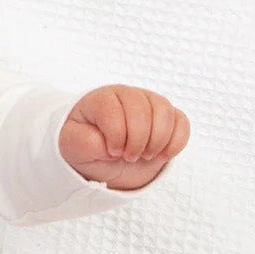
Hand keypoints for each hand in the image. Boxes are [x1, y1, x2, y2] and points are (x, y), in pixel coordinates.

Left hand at [59, 85, 190, 190]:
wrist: (107, 158)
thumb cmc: (88, 146)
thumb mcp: (73, 148)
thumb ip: (83, 142)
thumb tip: (107, 145)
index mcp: (102, 99)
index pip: (112, 109)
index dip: (115, 135)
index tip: (112, 152)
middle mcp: (128, 95)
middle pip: (141, 110)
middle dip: (137, 141)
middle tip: (129, 157)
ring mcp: (150, 103)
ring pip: (164, 112)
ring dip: (157, 141)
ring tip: (145, 156)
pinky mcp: (168, 117)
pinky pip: (181, 122)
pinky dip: (175, 143)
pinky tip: (161, 156)